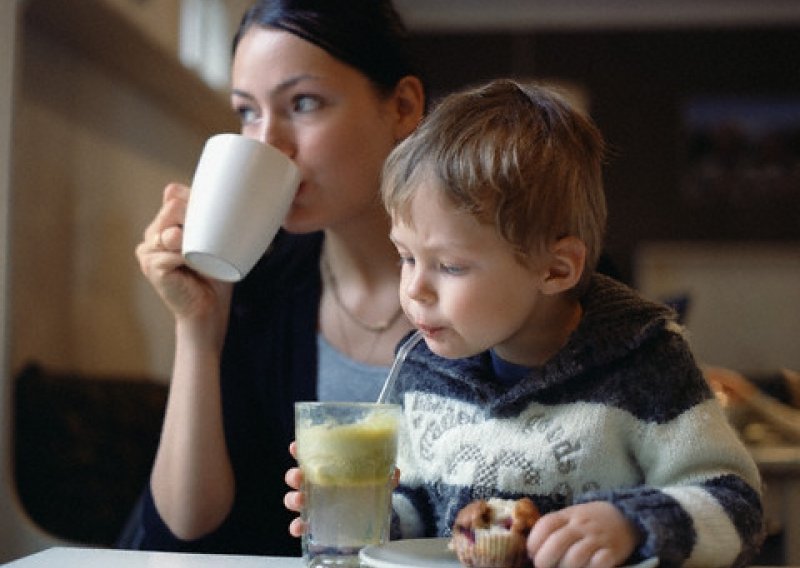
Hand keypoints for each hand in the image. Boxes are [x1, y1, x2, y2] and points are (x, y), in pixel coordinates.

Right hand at [136, 183, 232, 334]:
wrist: (209, 309)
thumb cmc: (214, 274)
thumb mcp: (213, 240)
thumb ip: (205, 218)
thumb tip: (201, 195)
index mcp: (165, 224)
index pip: (174, 195)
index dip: (196, 202)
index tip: (215, 217)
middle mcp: (152, 234)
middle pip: (172, 206)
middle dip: (196, 219)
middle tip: (211, 240)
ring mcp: (148, 250)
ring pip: (170, 227)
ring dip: (193, 240)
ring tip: (202, 256)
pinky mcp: (151, 266)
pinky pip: (171, 250)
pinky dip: (188, 257)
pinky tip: (194, 267)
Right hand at [283, 442, 402, 537]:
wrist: (372, 513)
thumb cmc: (366, 488)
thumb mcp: (377, 477)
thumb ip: (385, 474)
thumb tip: (395, 473)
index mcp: (327, 467)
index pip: (309, 455)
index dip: (299, 450)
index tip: (295, 447)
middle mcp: (316, 484)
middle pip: (296, 477)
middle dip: (294, 476)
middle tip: (299, 477)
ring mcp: (314, 504)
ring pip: (294, 500)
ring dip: (293, 499)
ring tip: (301, 500)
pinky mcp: (315, 524)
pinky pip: (300, 525)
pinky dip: (297, 526)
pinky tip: (301, 526)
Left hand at [527, 502, 637, 567]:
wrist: (627, 516)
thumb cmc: (591, 520)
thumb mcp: (572, 516)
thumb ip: (555, 528)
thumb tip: (532, 550)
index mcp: (568, 515)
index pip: (545, 525)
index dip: (534, 542)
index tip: (532, 553)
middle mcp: (581, 525)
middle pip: (556, 543)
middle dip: (545, 560)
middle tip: (544, 567)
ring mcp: (597, 538)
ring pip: (575, 557)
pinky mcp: (613, 552)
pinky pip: (598, 564)